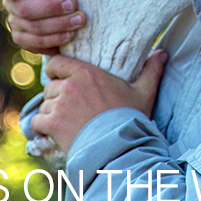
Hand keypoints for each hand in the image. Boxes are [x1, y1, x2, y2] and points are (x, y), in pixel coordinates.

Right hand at [0, 0, 86, 55]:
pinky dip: (54, 41)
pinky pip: (36, 45)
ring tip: (80, 20)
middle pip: (23, 10)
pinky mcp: (28, 41)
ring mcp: (17, 24)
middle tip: (73, 3)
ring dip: (58, 25)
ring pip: (32, 30)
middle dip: (50, 7)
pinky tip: (70, 36)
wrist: (72, 6)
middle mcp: (11, 4)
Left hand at [31, 50, 168, 150]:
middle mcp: (68, 85)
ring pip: (44, 105)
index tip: (63, 79)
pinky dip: (43, 128)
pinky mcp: (51, 123)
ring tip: (67, 123)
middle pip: (50, 86)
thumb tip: (162, 53)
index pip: (56, 63)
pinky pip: (37, 122)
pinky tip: (55, 134)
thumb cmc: (130, 119)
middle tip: (70, 107)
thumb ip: (151, 71)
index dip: (57, 71)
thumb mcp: (143, 93)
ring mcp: (58, 105)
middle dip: (56, 96)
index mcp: (85, 72)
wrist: (119, 148)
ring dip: (51, 113)